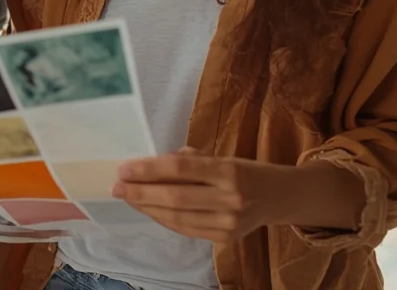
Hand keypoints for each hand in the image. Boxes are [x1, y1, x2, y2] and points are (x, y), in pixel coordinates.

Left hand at [112, 148, 289, 243]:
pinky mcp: (225, 239)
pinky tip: (149, 210)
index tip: (123, 169)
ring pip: (177, 217)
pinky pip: (185, 229)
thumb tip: (147, 167)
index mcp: (229, 170)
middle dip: (140, 192)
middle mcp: (231, 198)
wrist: (279, 197)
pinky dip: (163, 219)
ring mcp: (229, 223)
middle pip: (175, 197)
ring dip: (147, 208)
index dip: (148, 169)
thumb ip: (188, 160)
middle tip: (117, 187)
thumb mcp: (221, 157)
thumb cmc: (243, 171)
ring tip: (128, 198)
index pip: (180, 168)